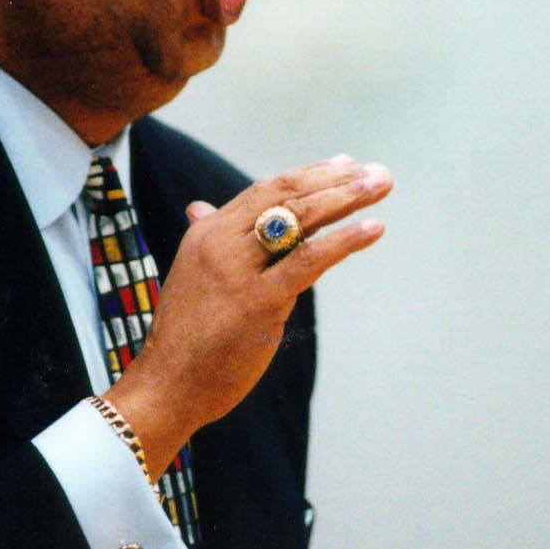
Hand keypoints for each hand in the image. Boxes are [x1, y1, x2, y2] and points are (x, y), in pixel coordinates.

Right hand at [107, 155, 391, 474]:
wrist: (167, 384)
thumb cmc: (185, 336)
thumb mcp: (192, 274)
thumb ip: (206, 238)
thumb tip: (200, 208)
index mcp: (207, 232)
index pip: (266, 189)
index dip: (310, 174)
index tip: (345, 164)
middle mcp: (221, 241)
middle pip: (287, 195)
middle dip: (337, 179)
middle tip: (378, 172)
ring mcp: (239, 270)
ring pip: (300, 218)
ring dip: (347, 198)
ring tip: (382, 185)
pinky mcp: (259, 301)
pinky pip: (308, 259)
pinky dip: (344, 239)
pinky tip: (372, 228)